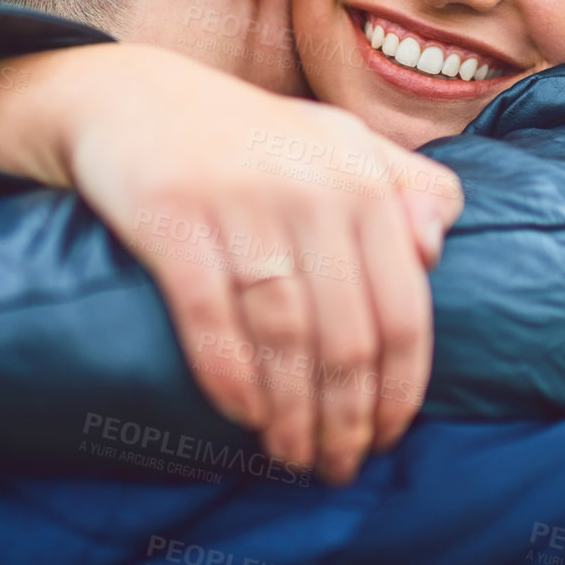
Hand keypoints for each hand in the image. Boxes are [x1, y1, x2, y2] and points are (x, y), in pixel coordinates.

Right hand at [0, 44, 463, 484]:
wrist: (129, 97)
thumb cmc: (247, 137)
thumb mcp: (337, 142)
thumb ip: (405, 186)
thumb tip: (436, 252)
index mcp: (362, 179)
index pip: (402, 311)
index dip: (399, 390)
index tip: (387, 438)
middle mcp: (309, 189)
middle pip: (346, 337)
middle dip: (347, 419)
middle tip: (336, 467)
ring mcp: (240, 202)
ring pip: (284, 336)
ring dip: (292, 413)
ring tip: (292, 456)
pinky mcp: (173, 216)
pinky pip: (211, 316)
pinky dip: (230, 377)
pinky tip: (241, 417)